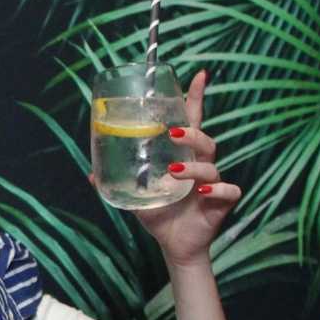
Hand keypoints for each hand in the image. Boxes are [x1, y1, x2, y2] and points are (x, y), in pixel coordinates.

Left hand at [136, 69, 240, 265]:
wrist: (174, 245)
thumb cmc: (159, 214)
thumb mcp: (135, 196)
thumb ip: (117, 183)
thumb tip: (90, 174)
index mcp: (182, 158)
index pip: (192, 122)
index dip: (196, 98)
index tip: (198, 75)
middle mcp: (200, 166)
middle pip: (205, 140)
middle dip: (193, 132)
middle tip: (174, 132)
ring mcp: (213, 183)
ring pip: (212, 164)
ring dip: (194, 165)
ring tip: (175, 171)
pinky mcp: (221, 202)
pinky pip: (229, 190)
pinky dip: (218, 189)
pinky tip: (202, 192)